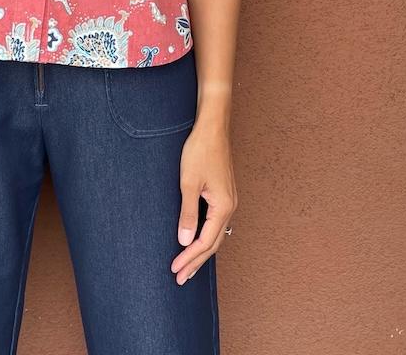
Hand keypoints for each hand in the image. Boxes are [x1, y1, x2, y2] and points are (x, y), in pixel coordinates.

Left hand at [171, 118, 236, 283]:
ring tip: (187, 266)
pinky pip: (216, 222)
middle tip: (180, 278)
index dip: (189, 257)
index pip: (205, 241)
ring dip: (201, 250)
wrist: (212, 128)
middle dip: (196, 261)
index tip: (175, 270)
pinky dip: (205, 235)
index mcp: (223, 206)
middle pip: (213, 242)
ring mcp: (229, 200)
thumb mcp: (188, 183)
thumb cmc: (200, 151)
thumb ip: (187, 213)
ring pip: (216, 233)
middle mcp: (230, 207)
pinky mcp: (224, 193)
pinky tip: (197, 240)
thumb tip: (184, 241)